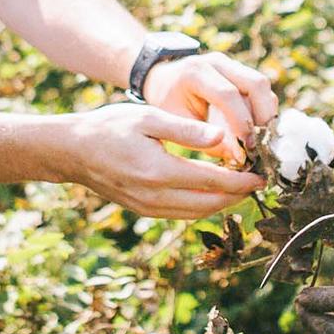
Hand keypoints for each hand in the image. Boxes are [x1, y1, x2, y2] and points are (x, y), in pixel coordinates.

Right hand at [54, 102, 265, 220]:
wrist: (72, 151)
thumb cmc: (109, 127)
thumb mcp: (148, 119)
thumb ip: (186, 130)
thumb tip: (222, 139)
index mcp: (158, 171)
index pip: (212, 182)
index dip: (241, 180)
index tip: (261, 175)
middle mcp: (154, 196)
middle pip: (210, 204)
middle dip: (237, 195)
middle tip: (258, 182)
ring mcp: (148, 208)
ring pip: (197, 213)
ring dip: (222, 203)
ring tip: (241, 187)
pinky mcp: (144, 211)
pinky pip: (182, 213)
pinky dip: (203, 205)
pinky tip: (213, 191)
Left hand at [139, 51, 276, 163]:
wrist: (162, 81)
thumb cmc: (167, 104)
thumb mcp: (175, 123)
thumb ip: (203, 138)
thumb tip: (238, 157)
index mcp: (195, 73)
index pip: (228, 94)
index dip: (242, 121)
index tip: (248, 146)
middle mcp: (217, 63)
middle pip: (256, 83)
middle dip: (263, 116)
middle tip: (260, 143)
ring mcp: (230, 64)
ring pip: (262, 85)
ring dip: (266, 113)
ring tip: (259, 138)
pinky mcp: (239, 71)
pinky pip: (260, 89)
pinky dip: (262, 109)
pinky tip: (256, 129)